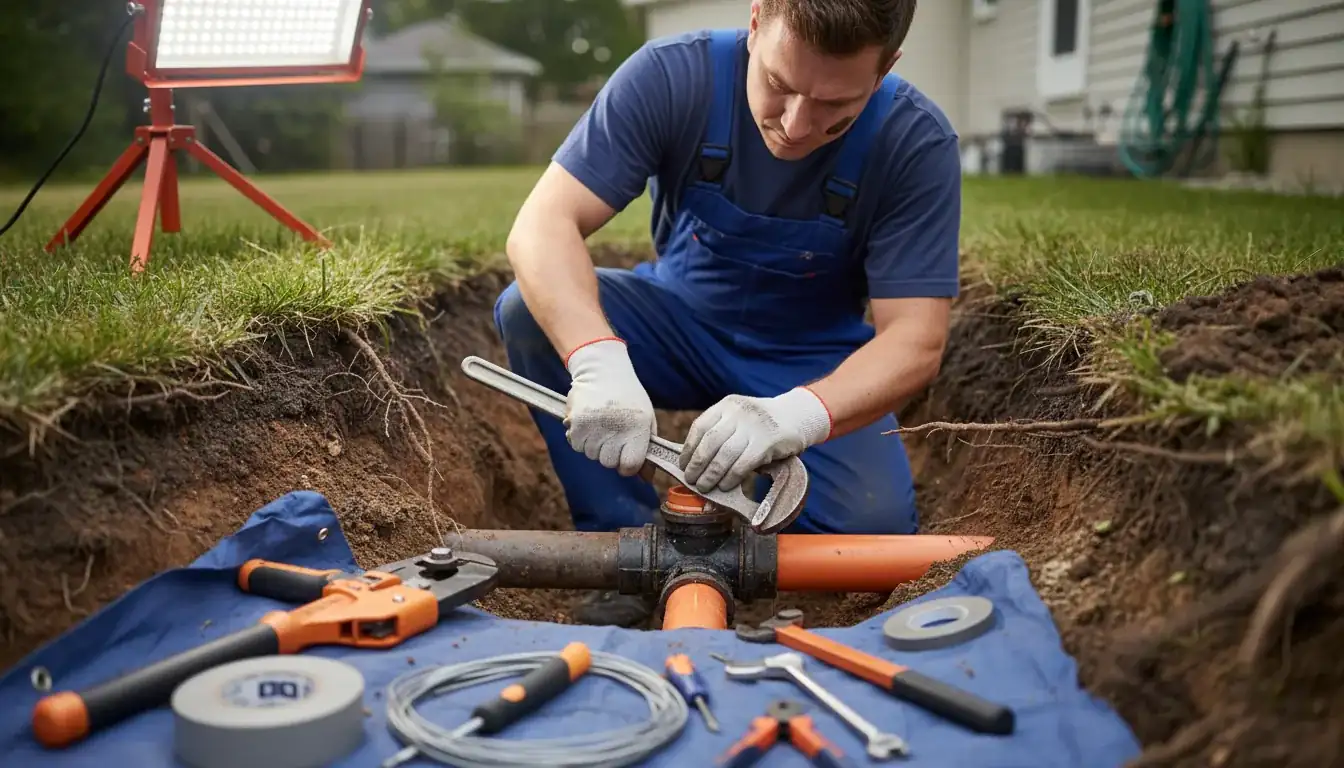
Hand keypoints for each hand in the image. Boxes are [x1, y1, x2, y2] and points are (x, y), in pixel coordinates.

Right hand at [564, 337, 656, 475]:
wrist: (603, 369)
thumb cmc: (629, 397)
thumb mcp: (646, 419)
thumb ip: (646, 449)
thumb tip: (647, 478)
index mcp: (638, 427)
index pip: (629, 466)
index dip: (627, 465)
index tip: (626, 454)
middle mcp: (616, 428)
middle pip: (608, 463)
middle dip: (610, 454)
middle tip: (612, 434)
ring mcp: (594, 426)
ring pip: (591, 455)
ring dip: (594, 445)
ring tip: (600, 425)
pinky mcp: (576, 422)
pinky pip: (576, 445)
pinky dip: (580, 439)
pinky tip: (588, 423)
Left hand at [679, 388, 831, 492]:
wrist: (798, 415)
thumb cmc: (763, 424)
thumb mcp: (740, 418)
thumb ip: (722, 432)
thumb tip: (696, 461)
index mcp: (727, 405)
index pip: (700, 427)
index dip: (689, 449)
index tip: (684, 465)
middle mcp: (738, 412)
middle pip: (710, 442)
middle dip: (697, 464)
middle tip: (691, 480)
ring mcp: (753, 425)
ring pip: (724, 455)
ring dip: (711, 474)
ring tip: (704, 487)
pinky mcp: (767, 441)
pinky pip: (742, 464)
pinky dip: (731, 477)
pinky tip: (725, 486)